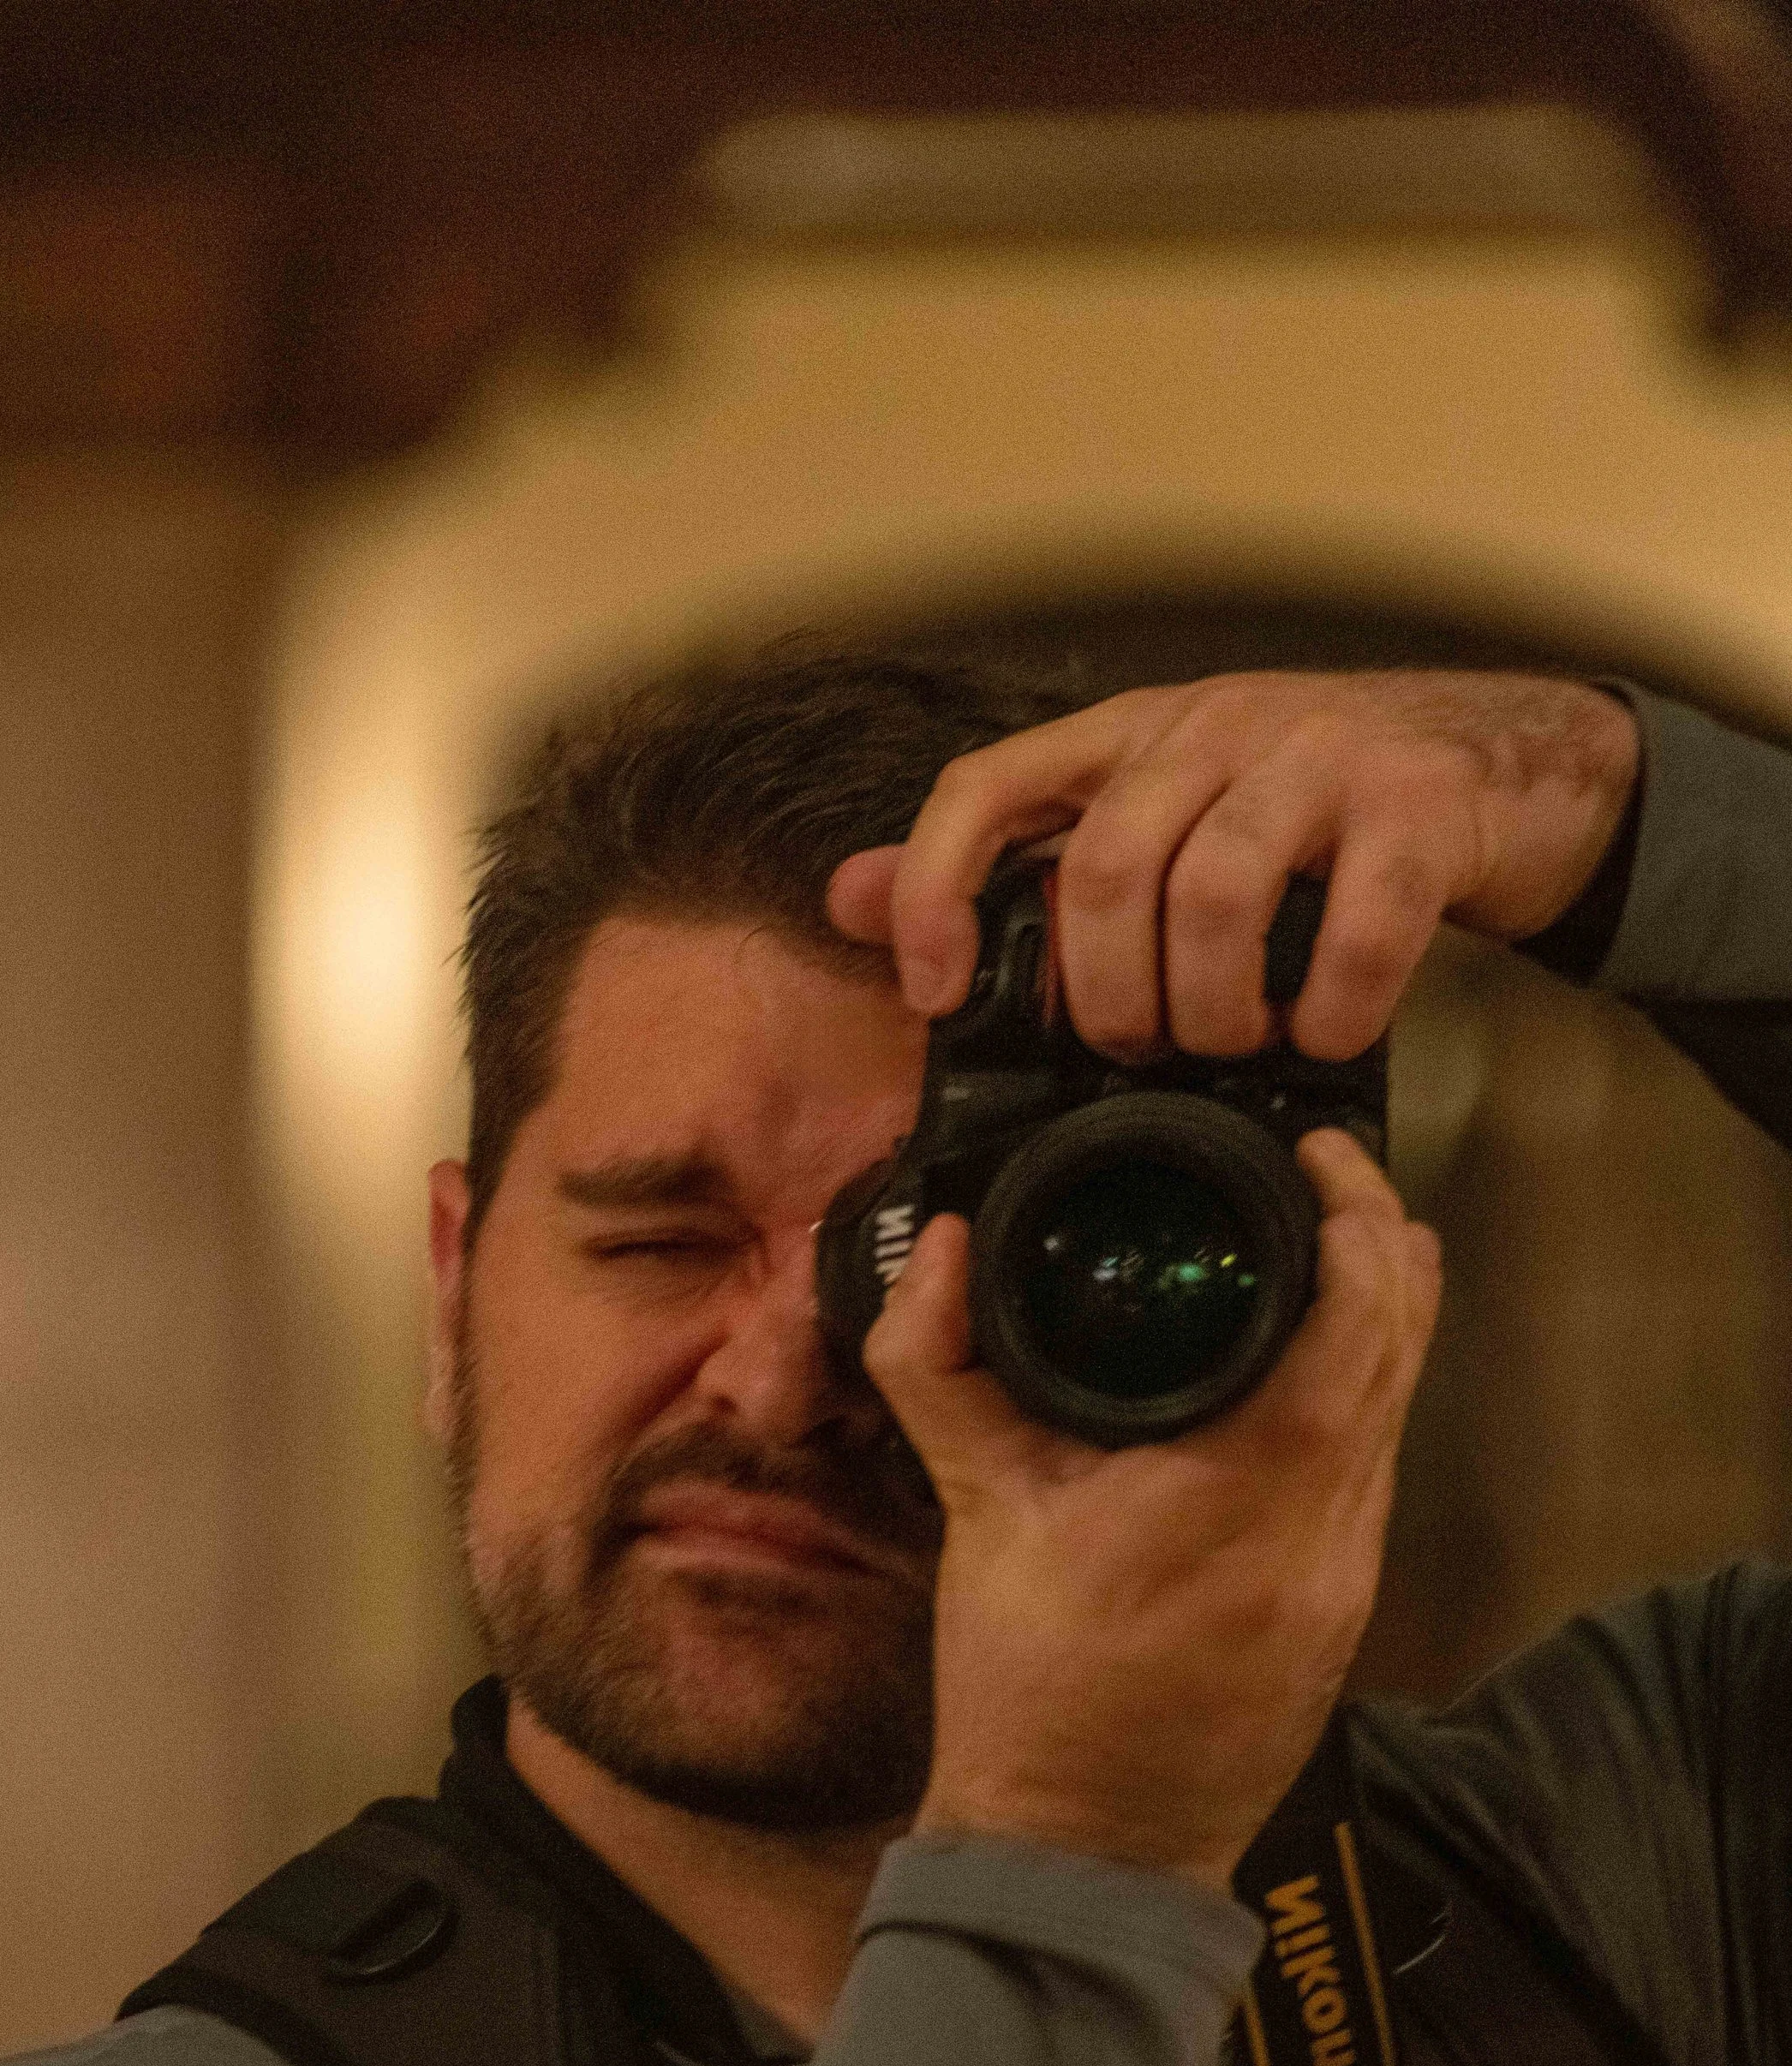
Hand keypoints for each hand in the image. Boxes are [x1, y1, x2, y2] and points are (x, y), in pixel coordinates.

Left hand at [828, 670, 1639, 1061]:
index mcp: (1131, 734)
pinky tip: (1324, 1033)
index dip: (937, 892)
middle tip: (1133, 1049)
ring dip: (1208, 1006)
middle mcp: (1214, 728)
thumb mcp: (1158, 810)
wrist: (1506, 758)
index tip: (937, 994)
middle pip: (1105, 867)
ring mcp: (1321, 758)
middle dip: (1104, 992)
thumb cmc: (1314, 805)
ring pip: (1217, 894)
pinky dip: (1331, 1009)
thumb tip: (847, 897)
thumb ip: (1017, 856)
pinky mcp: (1418, 809)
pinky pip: (1355, 930)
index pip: (986, 787)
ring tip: (1228, 1044)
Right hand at [861, 1131, 1441, 1890]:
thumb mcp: (975, 1518)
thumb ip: (941, 1370)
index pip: (1357, 1320)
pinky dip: (1354, 1389)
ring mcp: (1348, 1576)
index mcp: (1238, 1498)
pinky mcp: (1345, 1605)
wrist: (1084, 1853)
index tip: (1316, 1156)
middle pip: (1408, 1345)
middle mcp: (1324, 1535)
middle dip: (1381, 1240)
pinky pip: (1374, 1460)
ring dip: (1376, 1313)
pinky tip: (1293, 1366)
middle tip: (1319, 1175)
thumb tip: (932, 1247)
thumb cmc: (1028, 1700)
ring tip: (1312, 1246)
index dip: (1356, 1217)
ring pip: (1402, 1401)